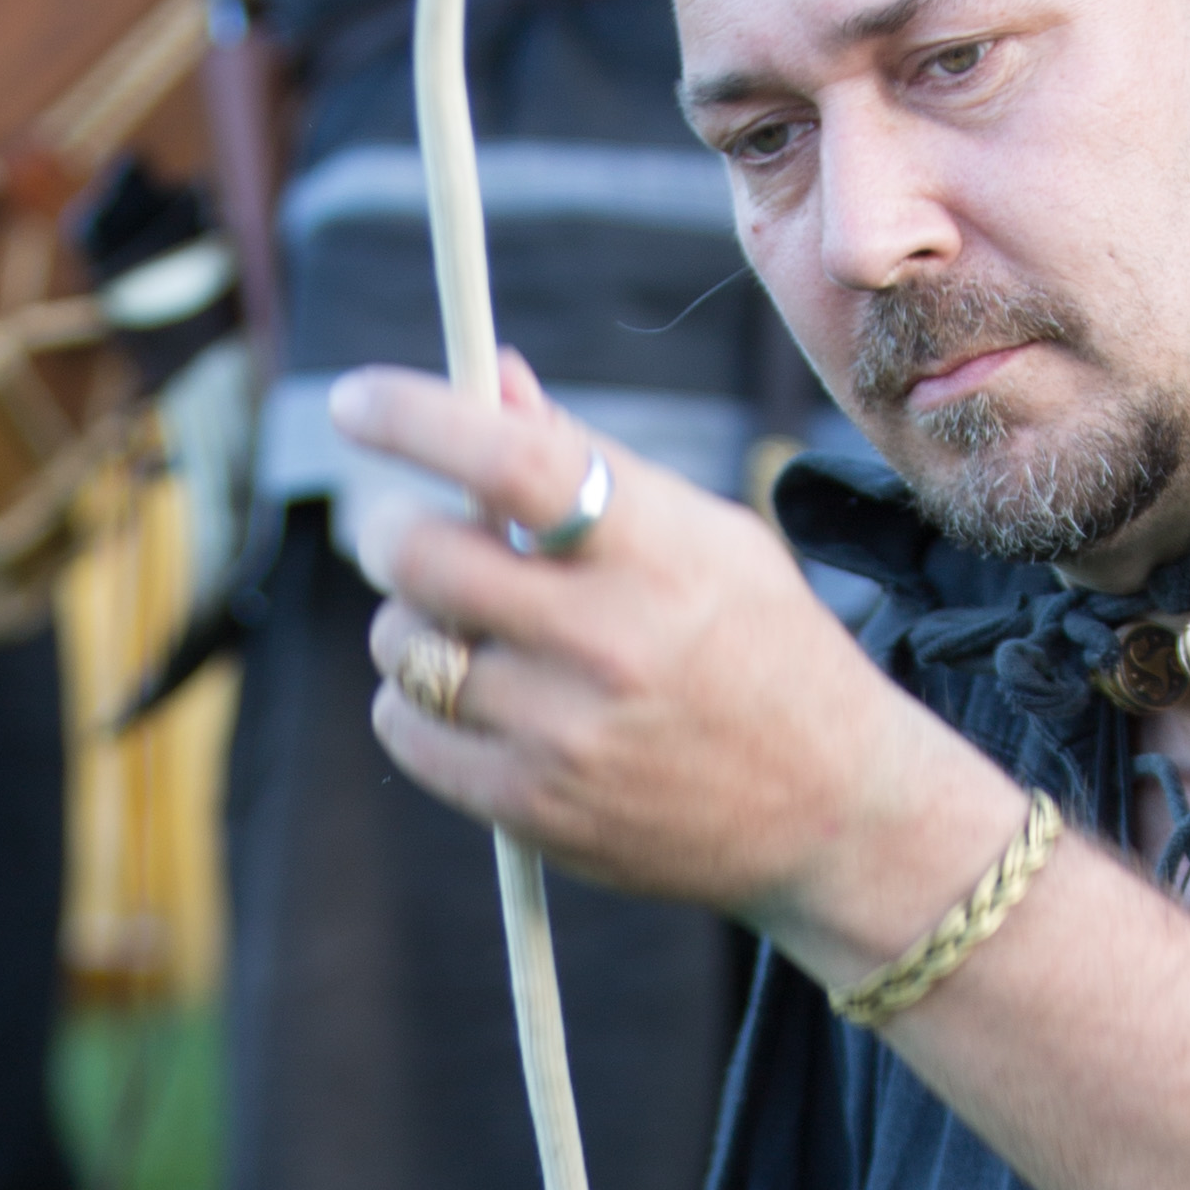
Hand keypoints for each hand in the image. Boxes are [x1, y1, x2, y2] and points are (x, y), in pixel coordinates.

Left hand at [347, 355, 988, 945]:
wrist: (834, 811)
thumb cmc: (763, 649)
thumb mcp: (708, 537)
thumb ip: (588, 460)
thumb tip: (492, 377)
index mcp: (658, 551)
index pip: (510, 460)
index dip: (415, 417)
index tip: (355, 401)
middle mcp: (610, 640)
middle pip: (423, 556)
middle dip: (392, 531)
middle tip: (405, 532)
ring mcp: (568, 733)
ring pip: (403, 644)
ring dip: (411, 624)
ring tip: (468, 630)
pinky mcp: (536, 809)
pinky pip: (407, 729)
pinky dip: (413, 703)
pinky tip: (469, 699)